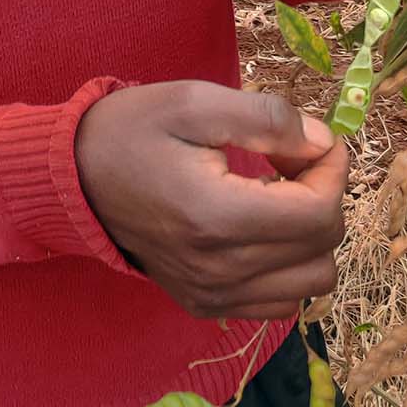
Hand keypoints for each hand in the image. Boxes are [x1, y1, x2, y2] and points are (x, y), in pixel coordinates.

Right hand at [75, 80, 347, 319]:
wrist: (73, 177)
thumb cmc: (133, 130)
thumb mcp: (196, 102)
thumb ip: (268, 119)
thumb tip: (322, 142)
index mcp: (217, 218)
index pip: (320, 215)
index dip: (332, 170)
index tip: (311, 140)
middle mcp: (219, 270)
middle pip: (323, 249)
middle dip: (323, 195)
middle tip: (288, 160)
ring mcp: (212, 295)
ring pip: (311, 282)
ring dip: (309, 235)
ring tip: (275, 194)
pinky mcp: (204, 304)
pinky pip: (279, 302)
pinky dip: (287, 266)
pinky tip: (259, 227)